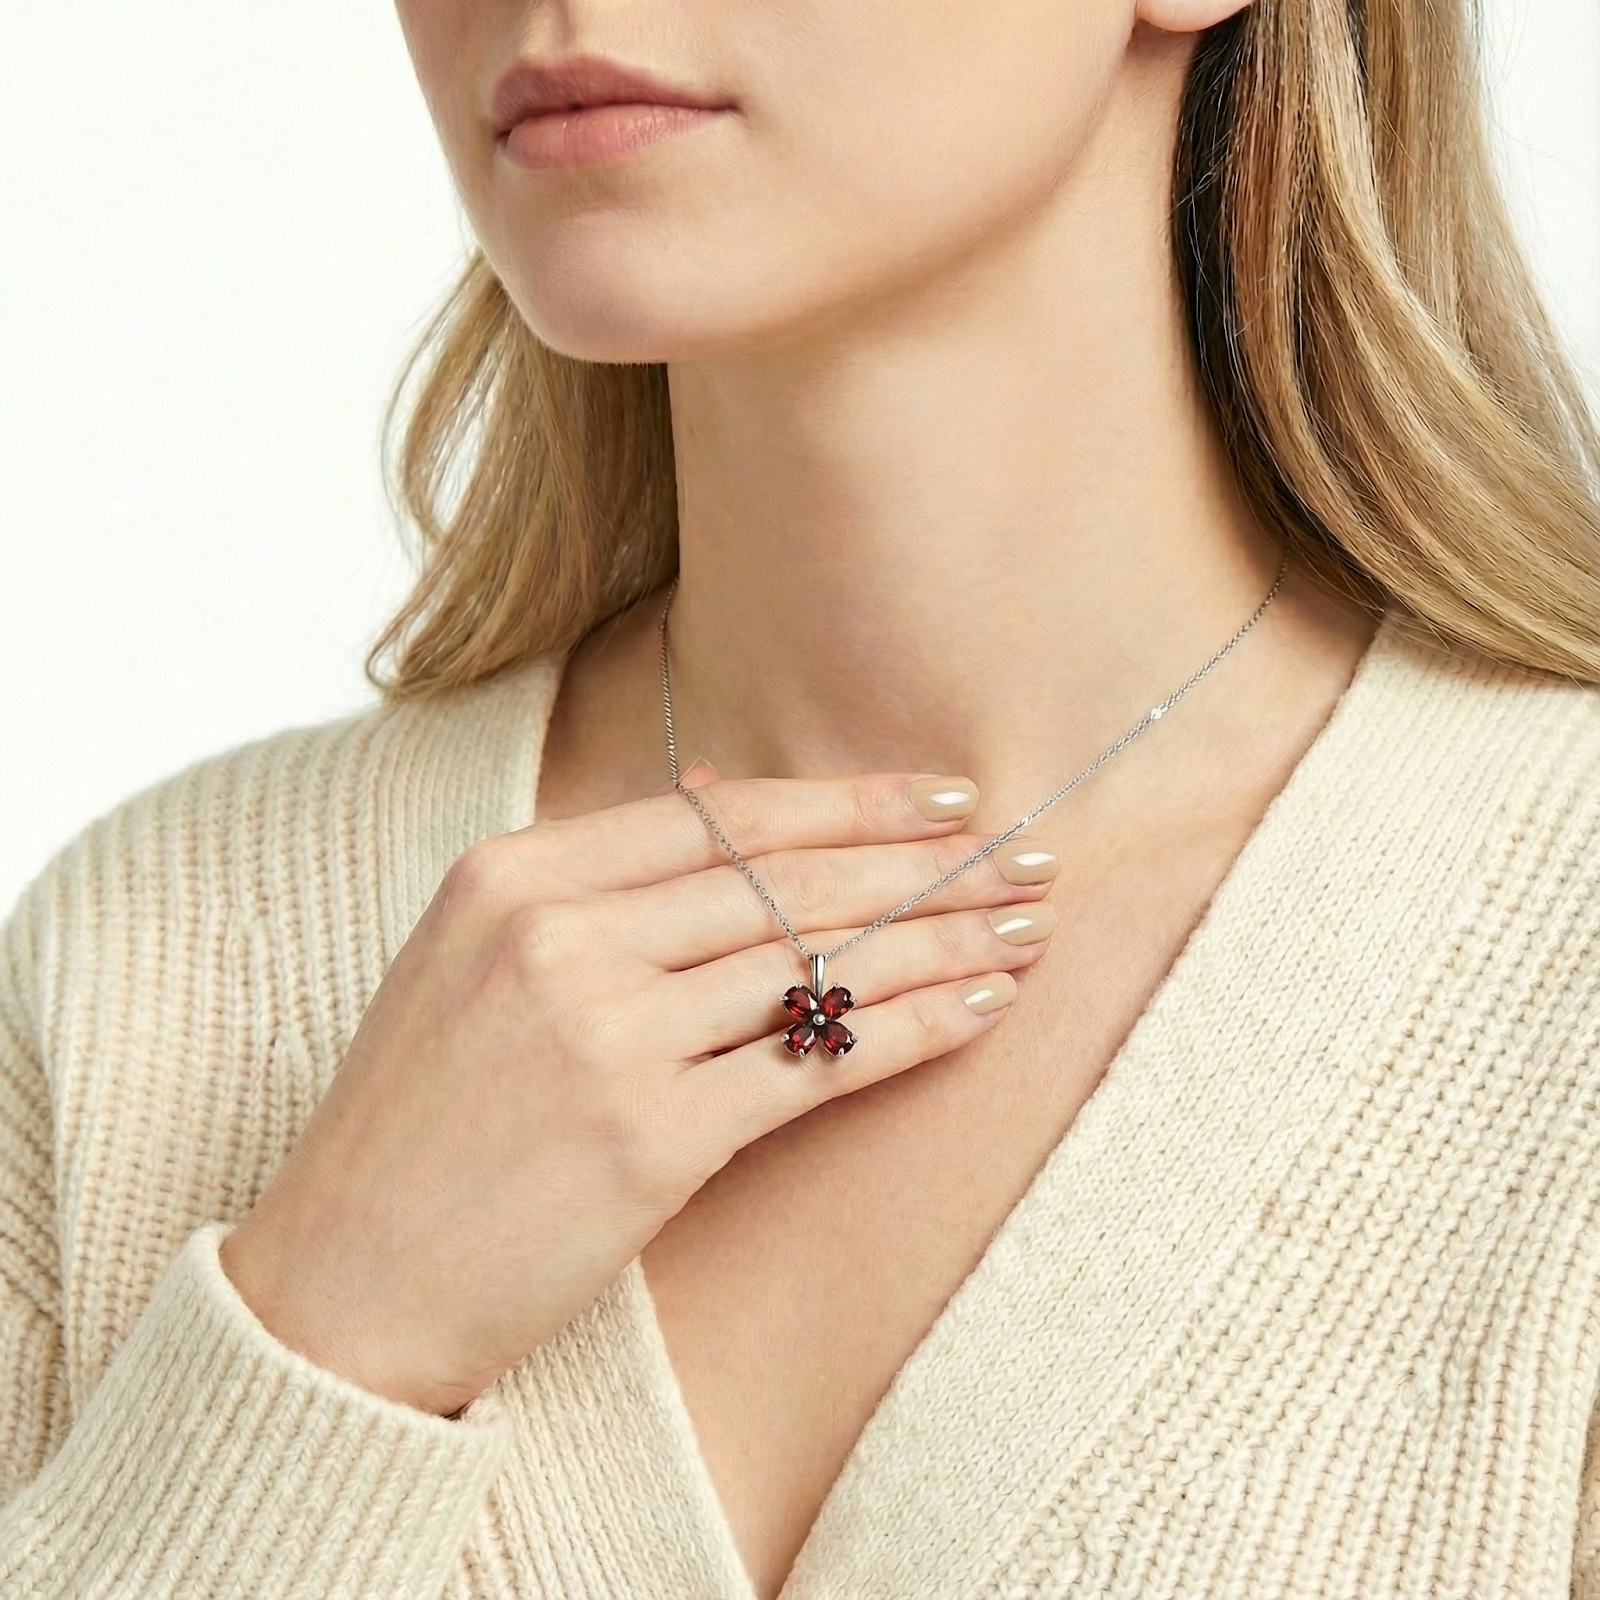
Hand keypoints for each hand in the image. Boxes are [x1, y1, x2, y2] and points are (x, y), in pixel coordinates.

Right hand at [219, 766, 1056, 1416]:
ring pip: (814, 963)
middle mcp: (557, 937)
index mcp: (511, 874)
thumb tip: (731, 806)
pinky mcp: (647, 1139)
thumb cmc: (417, 1121)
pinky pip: (815, 1062)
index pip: (720, 817)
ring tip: (1025, 929)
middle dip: (923, 864)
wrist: (341, 1280)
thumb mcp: (471, 960)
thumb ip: (594, 886)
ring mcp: (601, 1035)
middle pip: (782, 880)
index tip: (945, 801)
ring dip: (940, 943)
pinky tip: (980, 1012)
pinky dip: (913, 1031)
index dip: (850, 804)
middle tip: (1025, 855)